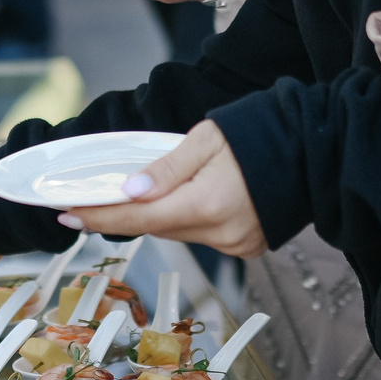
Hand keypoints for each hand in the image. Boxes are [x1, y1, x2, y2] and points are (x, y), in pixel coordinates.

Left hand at [56, 122, 265, 256]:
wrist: (312, 148)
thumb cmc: (259, 133)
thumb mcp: (206, 138)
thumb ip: (166, 168)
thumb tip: (129, 191)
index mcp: (208, 202)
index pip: (139, 218)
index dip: (100, 217)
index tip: (68, 214)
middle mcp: (222, 232)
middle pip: (157, 228)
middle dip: (127, 214)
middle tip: (96, 199)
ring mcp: (237, 243)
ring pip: (179, 233)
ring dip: (160, 215)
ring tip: (152, 190)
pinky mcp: (248, 246)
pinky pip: (203, 236)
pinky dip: (188, 219)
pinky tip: (192, 199)